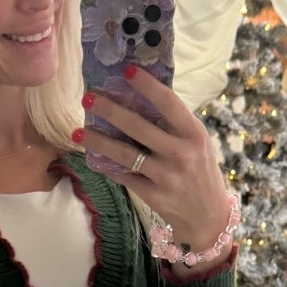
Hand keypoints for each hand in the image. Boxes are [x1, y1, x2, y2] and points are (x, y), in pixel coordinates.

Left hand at [79, 67, 233, 256]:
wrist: (208, 216)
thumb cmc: (200, 171)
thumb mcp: (197, 143)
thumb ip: (174, 124)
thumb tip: (141, 96)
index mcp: (193, 133)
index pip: (168, 103)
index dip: (146, 85)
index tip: (126, 70)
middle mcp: (180, 153)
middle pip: (138, 126)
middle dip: (109, 110)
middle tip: (88, 97)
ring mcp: (166, 176)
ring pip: (125, 154)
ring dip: (98, 140)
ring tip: (77, 130)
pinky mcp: (154, 195)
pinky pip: (124, 176)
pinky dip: (107, 166)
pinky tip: (92, 157)